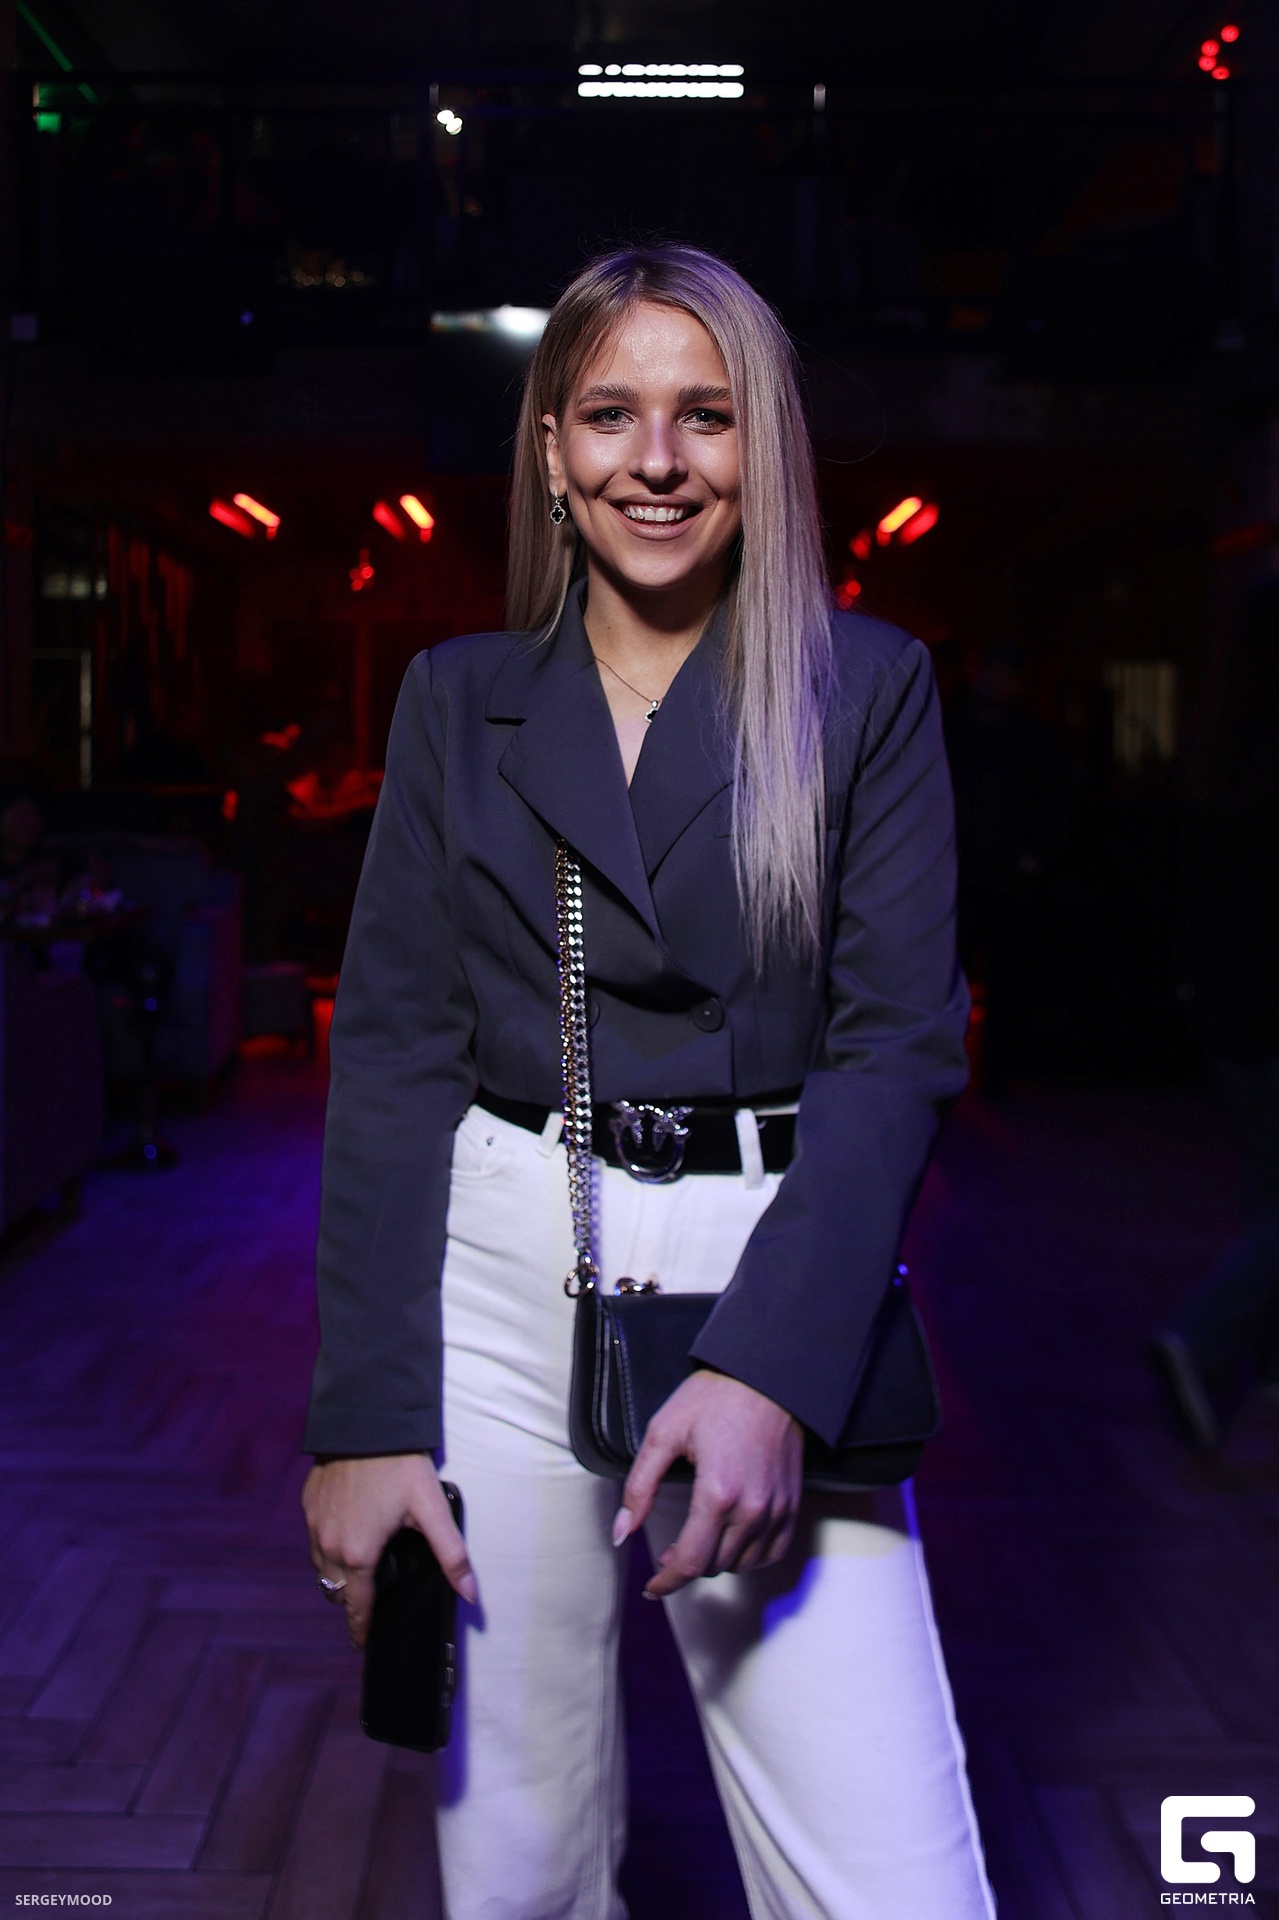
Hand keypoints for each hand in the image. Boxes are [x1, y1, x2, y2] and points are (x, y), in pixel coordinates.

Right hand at [302, 1452, 475, 1648]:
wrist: (365, 1422)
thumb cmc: (400, 1466)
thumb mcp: (432, 1510)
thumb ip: (451, 1555)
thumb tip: (470, 1595)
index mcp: (359, 1555)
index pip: (357, 1607)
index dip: (361, 1627)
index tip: (362, 1640)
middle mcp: (329, 1546)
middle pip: (337, 1591)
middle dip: (353, 1598)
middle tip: (375, 1590)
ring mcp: (314, 1526)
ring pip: (322, 1568)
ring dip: (339, 1573)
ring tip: (363, 1563)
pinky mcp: (308, 1506)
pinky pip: (315, 1539)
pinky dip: (329, 1545)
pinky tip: (350, 1530)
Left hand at [615, 1370, 801, 1597]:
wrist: (768, 1374)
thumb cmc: (715, 1397)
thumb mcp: (663, 1433)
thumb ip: (640, 1487)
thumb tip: (621, 1533)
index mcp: (717, 1493)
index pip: (689, 1563)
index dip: (665, 1584)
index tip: (651, 1587)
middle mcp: (751, 1508)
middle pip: (714, 1566)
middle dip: (685, 1567)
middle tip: (668, 1552)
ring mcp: (776, 1509)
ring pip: (742, 1564)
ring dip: (715, 1561)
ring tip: (697, 1542)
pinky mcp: (792, 1503)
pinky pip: (771, 1552)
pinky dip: (748, 1556)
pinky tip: (731, 1542)